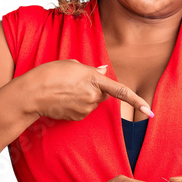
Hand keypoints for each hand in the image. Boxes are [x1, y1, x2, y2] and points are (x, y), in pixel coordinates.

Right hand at [30, 60, 153, 120]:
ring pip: (93, 102)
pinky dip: (77, 105)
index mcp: (93, 78)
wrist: (32, 93)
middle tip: (77, 82)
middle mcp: (93, 95)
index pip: (121, 91)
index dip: (136, 101)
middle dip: (97, 89)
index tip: (149, 112)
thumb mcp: (72, 64)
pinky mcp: (78, 117)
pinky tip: (64, 99)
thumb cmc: (50, 74)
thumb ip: (91, 70)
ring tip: (66, 90)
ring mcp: (86, 108)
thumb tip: (103, 71)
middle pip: (104, 94)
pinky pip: (84, 110)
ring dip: (85, 96)